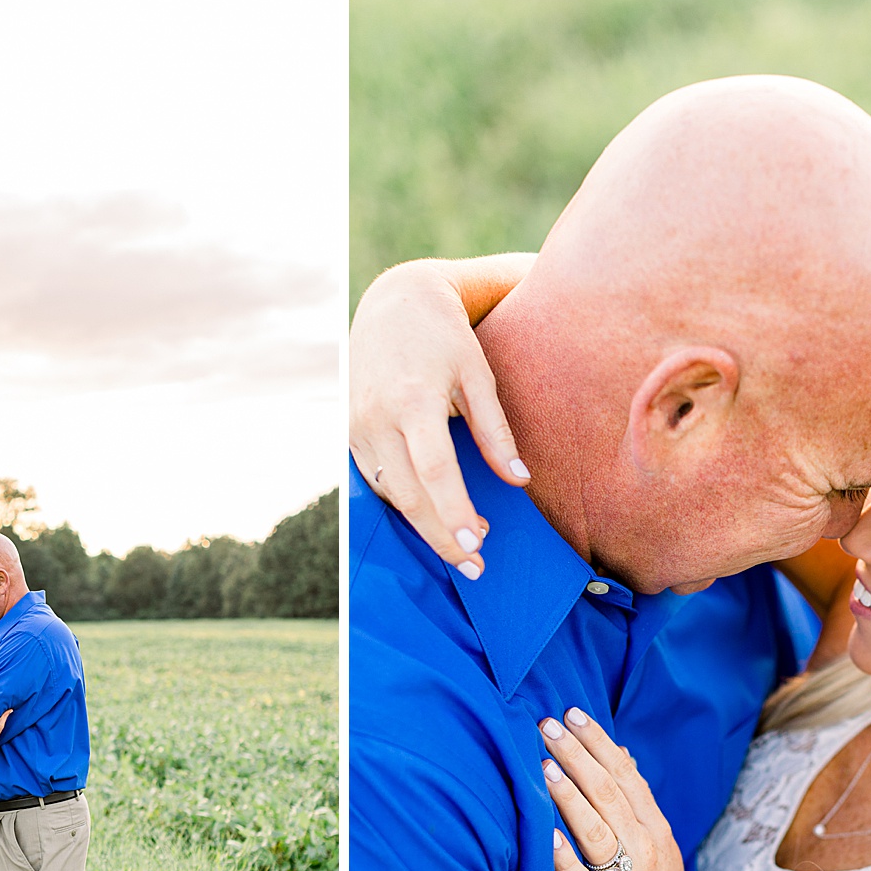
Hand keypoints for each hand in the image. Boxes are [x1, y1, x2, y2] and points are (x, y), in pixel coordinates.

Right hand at [350, 261, 523, 578]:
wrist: (393, 304)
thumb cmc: (446, 338)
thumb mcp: (478, 375)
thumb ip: (496, 430)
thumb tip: (519, 480)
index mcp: (414, 398)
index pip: (433, 469)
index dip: (453, 511)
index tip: (476, 545)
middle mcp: (378, 416)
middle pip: (408, 493)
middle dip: (440, 535)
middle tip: (475, 566)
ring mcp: (358, 426)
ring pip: (389, 493)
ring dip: (425, 524)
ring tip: (465, 545)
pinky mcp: (350, 433)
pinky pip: (378, 480)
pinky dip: (406, 503)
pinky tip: (436, 515)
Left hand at [540, 708, 692, 870]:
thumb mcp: (655, 850)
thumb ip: (636, 803)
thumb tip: (622, 752)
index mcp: (655, 833)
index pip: (626, 777)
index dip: (599, 743)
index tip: (572, 713)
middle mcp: (646, 853)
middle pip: (609, 795)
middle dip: (578, 757)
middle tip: (547, 726)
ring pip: (597, 832)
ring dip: (570, 798)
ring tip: (544, 768)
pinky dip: (566, 861)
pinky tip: (546, 838)